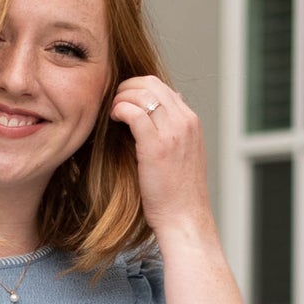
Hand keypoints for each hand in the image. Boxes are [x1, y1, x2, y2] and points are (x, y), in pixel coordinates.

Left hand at [109, 77, 215, 242]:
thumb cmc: (179, 195)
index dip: (139, 88)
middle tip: (113, 102)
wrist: (184, 219)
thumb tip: (162, 113)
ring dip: (121, 97)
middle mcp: (185, 121)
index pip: (163, 87)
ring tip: (112, 112)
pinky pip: (134, 112)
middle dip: (127, 87)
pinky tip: (113, 119)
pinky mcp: (156, 145)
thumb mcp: (183, 156)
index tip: (124, 100)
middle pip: (151, 83)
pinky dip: (120, 109)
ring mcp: (173, 132)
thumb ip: (174, 132)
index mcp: (191, 122)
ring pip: (142, 93)